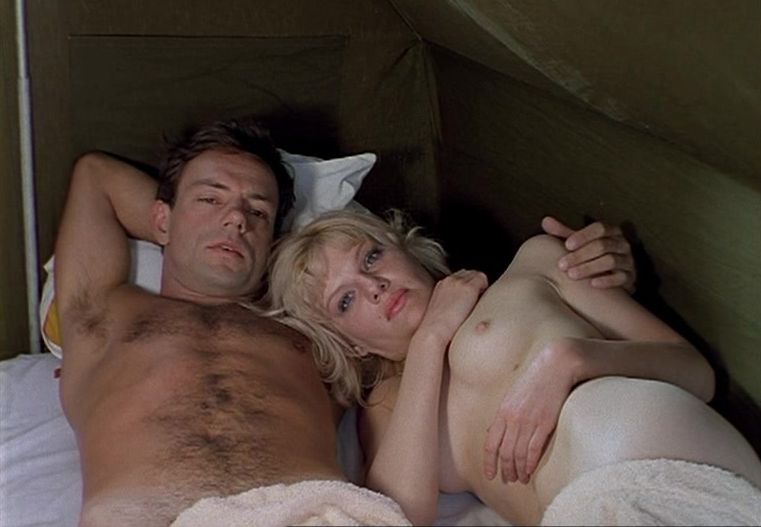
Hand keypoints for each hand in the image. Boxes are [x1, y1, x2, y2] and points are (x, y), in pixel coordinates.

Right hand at [418, 270, 487, 344]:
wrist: (434, 333)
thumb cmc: (438, 330)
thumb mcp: (440, 313)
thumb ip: (450, 304)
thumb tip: (462, 307)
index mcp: (441, 285)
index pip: (459, 276)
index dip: (467, 285)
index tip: (469, 298)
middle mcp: (449, 280)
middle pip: (468, 273)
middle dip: (474, 283)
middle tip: (476, 300)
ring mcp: (459, 283)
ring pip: (477, 275)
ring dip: (480, 286)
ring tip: (478, 302)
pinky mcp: (469, 288)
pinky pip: (484, 279)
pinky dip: (485, 289)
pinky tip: (480, 302)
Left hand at [483, 342, 574, 483]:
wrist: (555, 366)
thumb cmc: (537, 379)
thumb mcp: (516, 395)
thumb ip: (509, 413)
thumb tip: (503, 431)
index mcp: (503, 411)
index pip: (490, 442)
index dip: (489, 461)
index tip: (490, 474)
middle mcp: (512, 419)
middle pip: (504, 452)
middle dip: (504, 469)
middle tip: (508, 480)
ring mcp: (528, 422)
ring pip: (517, 454)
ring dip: (518, 470)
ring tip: (520, 479)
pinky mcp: (544, 424)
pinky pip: (533, 451)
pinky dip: (529, 464)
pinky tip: (530, 472)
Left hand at [541, 216, 635, 292]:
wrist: (612, 276)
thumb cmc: (591, 255)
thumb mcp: (579, 243)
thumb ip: (563, 233)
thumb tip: (545, 221)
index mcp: (611, 231)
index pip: (600, 228)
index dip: (583, 236)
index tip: (567, 245)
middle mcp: (622, 244)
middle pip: (603, 245)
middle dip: (580, 255)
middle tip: (562, 265)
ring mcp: (627, 260)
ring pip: (611, 261)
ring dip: (589, 268)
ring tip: (572, 275)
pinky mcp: (630, 277)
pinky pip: (621, 278)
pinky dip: (607, 281)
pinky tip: (592, 284)